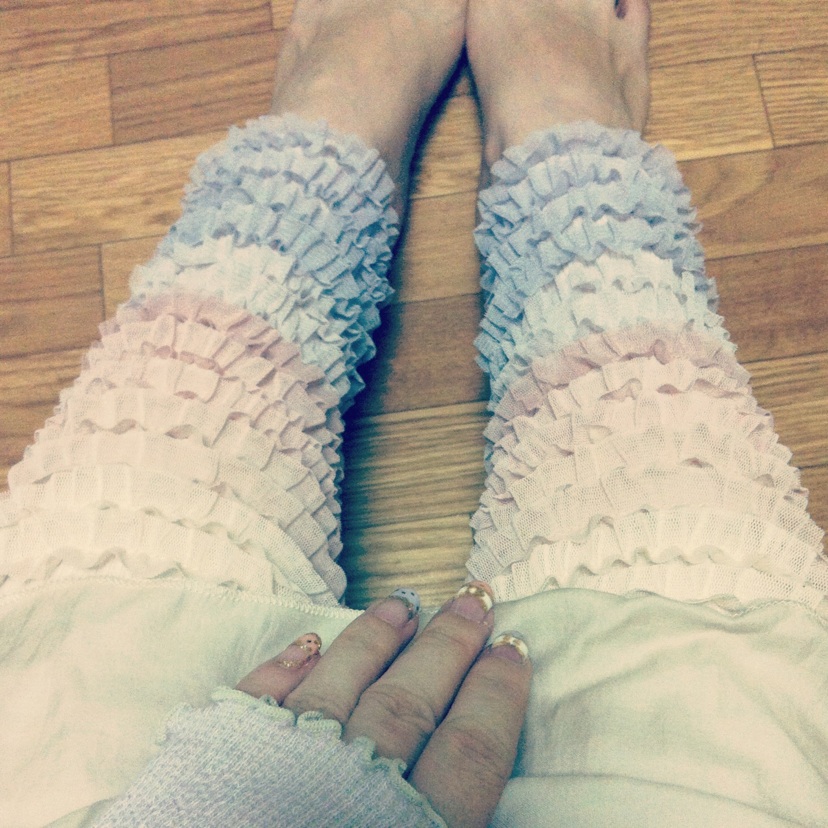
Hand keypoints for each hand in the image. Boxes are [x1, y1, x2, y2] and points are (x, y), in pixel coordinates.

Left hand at [236, 582, 531, 827]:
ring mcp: (279, 764)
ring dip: (378, 639)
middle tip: (474, 601)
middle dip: (451, 647)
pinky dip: (287, 666)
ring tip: (407, 603)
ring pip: (343, 682)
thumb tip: (494, 814)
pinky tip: (310, 642)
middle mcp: (349, 787)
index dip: (498, 694)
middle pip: (415, 701)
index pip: (470, 749)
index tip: (514, 648)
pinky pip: (259, 697)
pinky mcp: (217, 760)